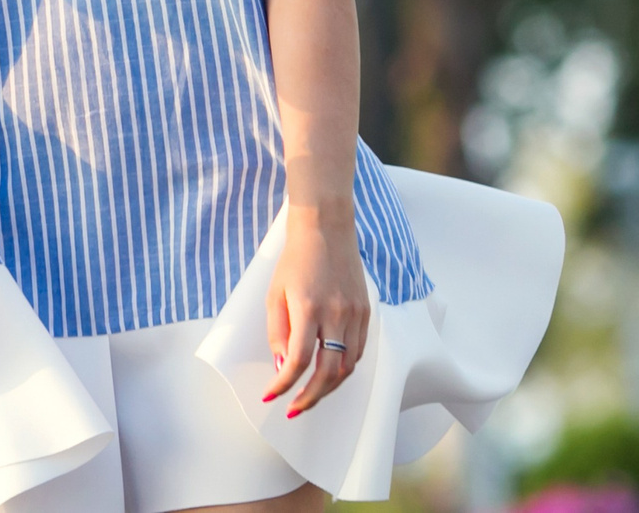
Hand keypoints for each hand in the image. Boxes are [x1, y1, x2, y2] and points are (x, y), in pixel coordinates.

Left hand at [259, 207, 370, 417]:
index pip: (298, 360)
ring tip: (311, 396)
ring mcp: (355, 314)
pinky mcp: (366, 313)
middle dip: (310, 397)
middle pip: (328, 372)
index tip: (271, 395)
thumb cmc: (295, 260)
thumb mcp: (274, 293)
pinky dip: (344, 368)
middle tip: (295, 409)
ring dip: (329, 387)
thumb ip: (277, 332)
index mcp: (308, 308)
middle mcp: (336, 314)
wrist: (326, 229)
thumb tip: (282, 366)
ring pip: (348, 366)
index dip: (284, 384)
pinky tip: (330, 374)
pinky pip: (358, 351)